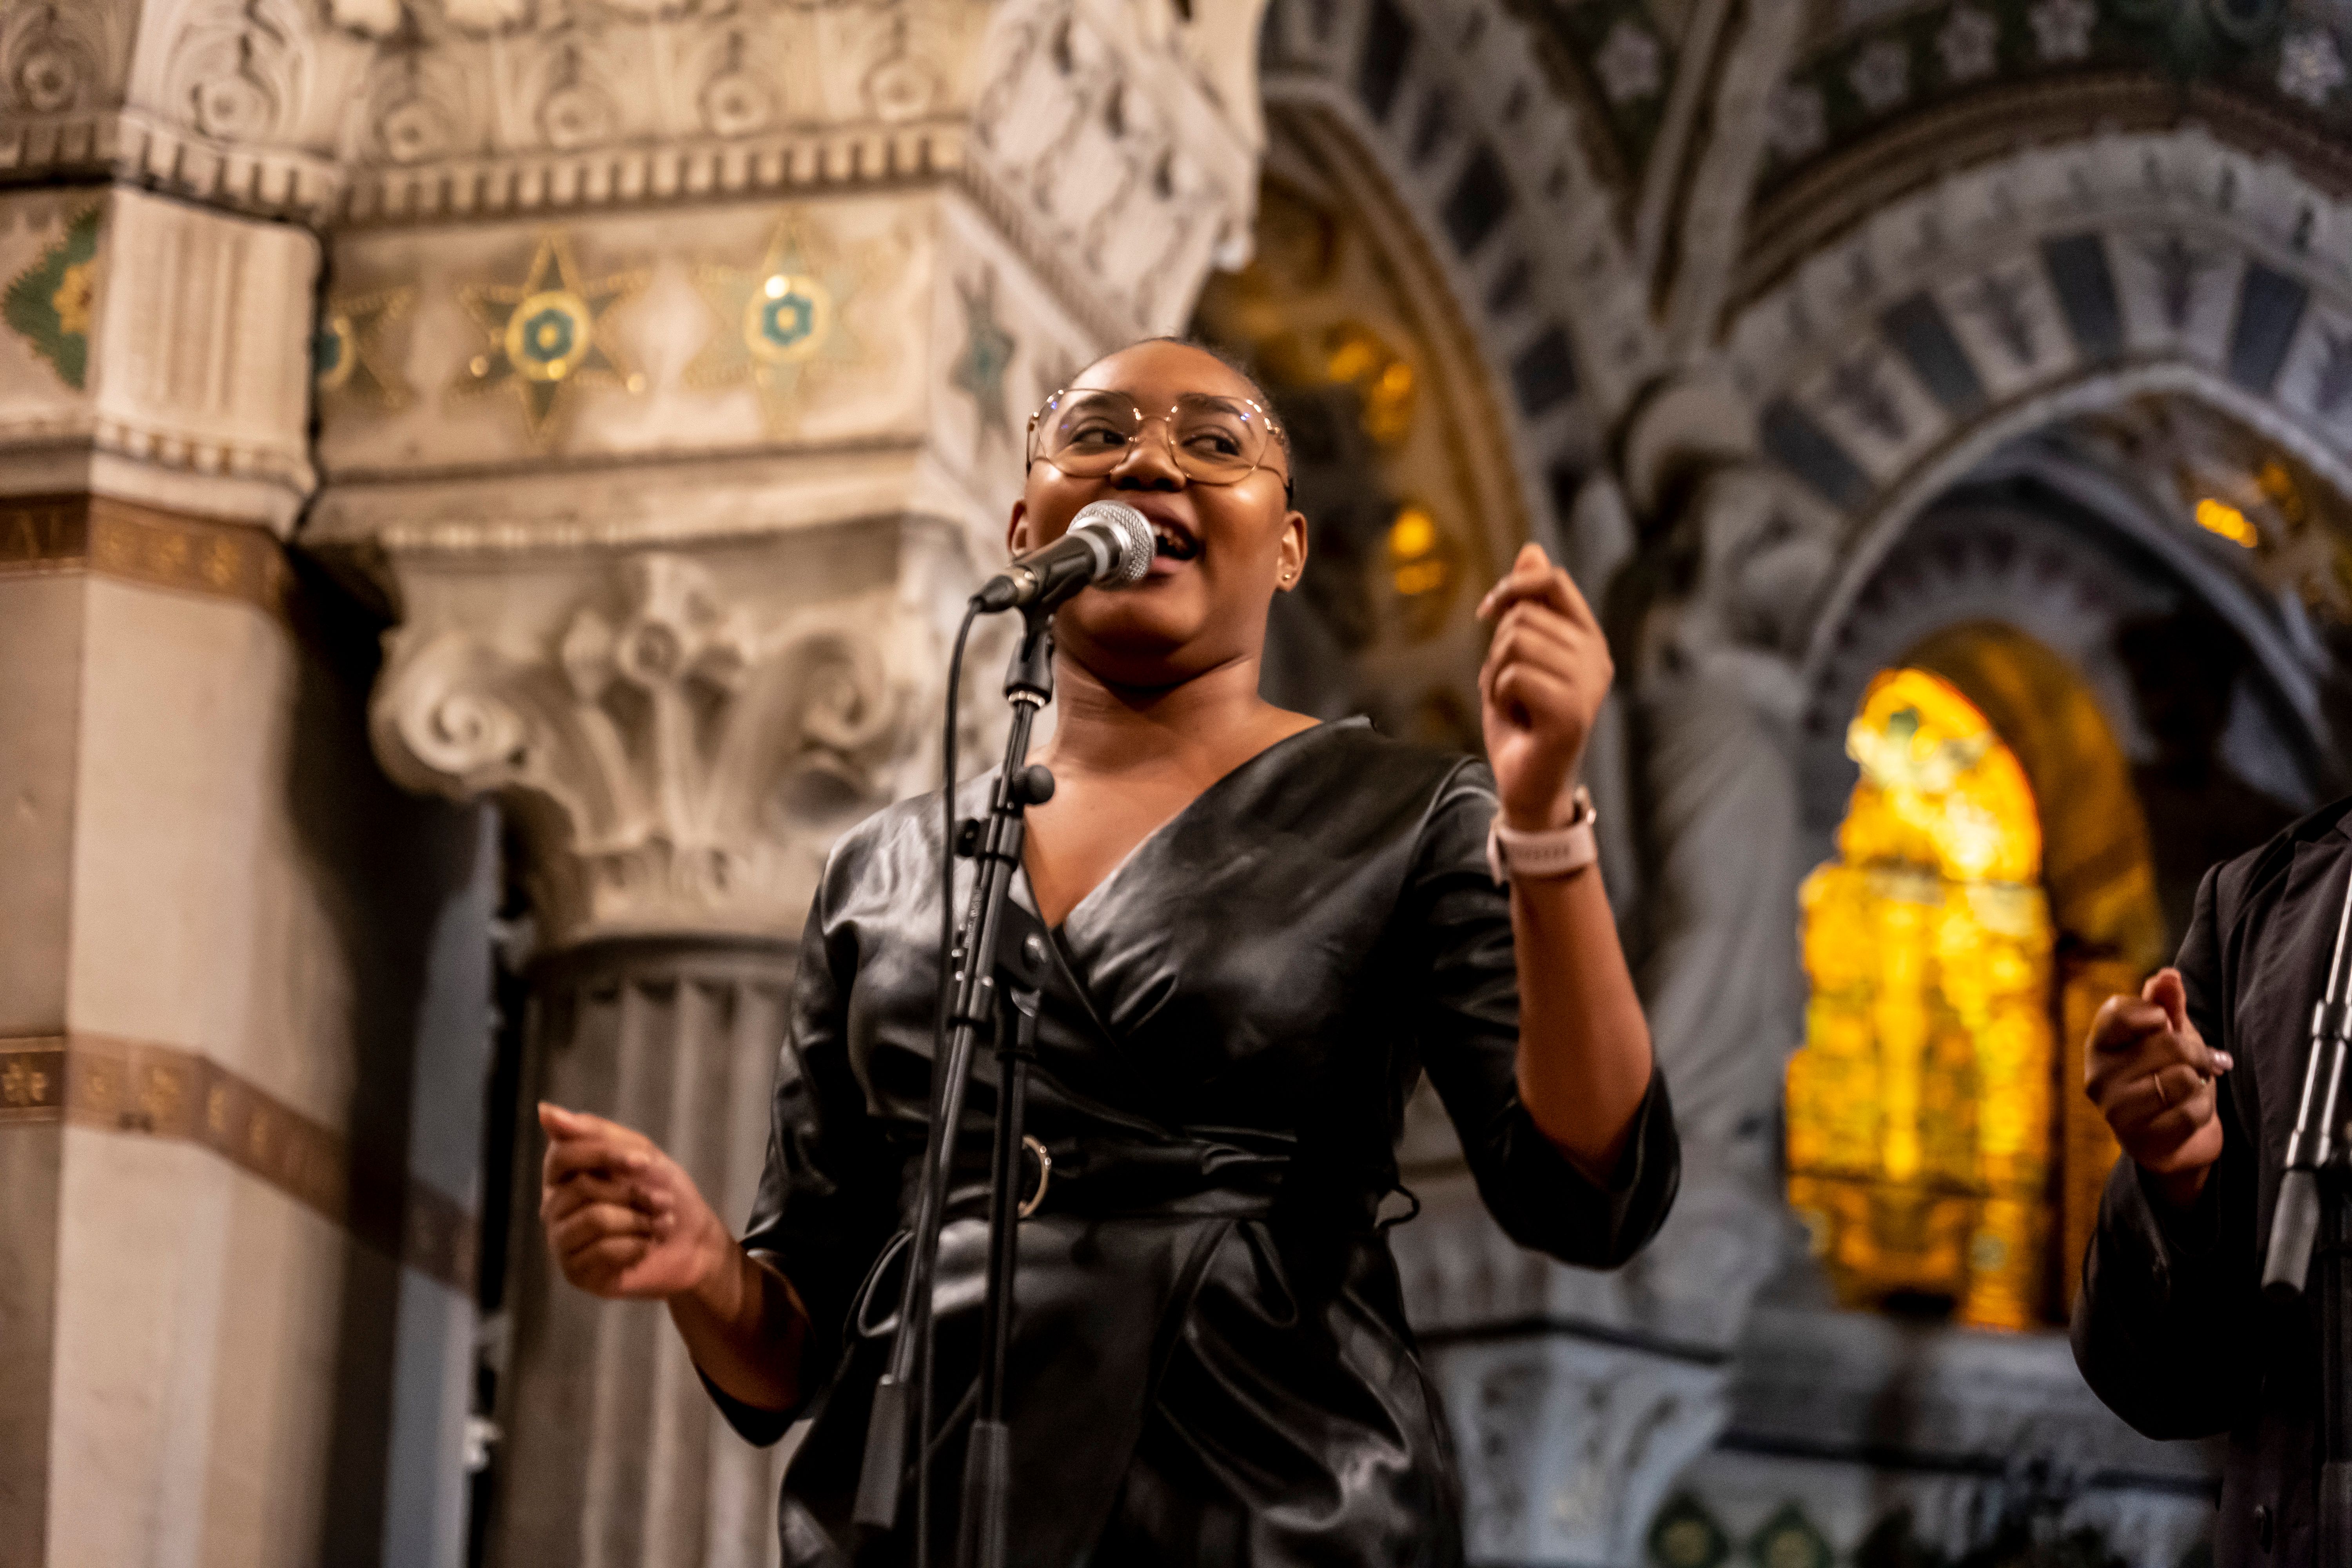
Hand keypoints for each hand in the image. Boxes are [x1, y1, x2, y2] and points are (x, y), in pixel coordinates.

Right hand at [538, 1103, 731, 1300]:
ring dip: (640, 1221)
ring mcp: (562, 1242)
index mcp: (564, 1175)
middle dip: (633, 1193)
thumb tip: (543, 1110)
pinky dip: (637, 1246)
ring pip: (595, 1219)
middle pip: (583, 1188)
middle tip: (664, 1201)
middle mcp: (554, 1207)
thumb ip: (592, 1132)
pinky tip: (647, 1247)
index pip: (561, 1155)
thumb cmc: (663, 1190)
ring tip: (659, 1224)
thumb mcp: (638, 1151)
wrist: (693, 1241)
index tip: (645, 1161)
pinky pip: (602, 1252)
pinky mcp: (576, 1273)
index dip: (605, 1156)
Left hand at [1477, 542, 1611, 828]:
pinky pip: (1514, 676)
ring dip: (1496, 674)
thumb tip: (1532, 550)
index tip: (1487, 611)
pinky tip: (1517, 719)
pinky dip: (1500, 697)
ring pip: (1516, 642)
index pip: (1554, 581)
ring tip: (1513, 702)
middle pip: (1524, 615)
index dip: (1514, 586)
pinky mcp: (1572, 713)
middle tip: (1508, 686)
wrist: (1528, 784)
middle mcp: (1596, 657)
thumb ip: (1528, 606)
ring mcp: (1588, 685)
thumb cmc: (1522, 720)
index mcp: (1588, 638)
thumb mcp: (1517, 654)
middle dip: (1497, 649)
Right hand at [2084, 969, 2233, 1207]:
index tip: (2164, 1024)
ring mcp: (2115, 1110)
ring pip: (2182, 1080)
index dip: (2155, 1014)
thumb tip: (2167, 975)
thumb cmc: (2168, 1074)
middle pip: (2168, 1045)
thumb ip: (2166, 1004)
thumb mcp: (2169, 1034)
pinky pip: (2191, 1113)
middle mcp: (2098, 1075)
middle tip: (2197, 1063)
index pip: (2119, 1013)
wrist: (2175, 1135)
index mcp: (2100, 1043)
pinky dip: (2202, 1113)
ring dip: (2200, 1085)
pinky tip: (2187, 1115)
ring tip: (2189, 1091)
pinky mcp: (2139, 1139)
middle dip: (2196, 1053)